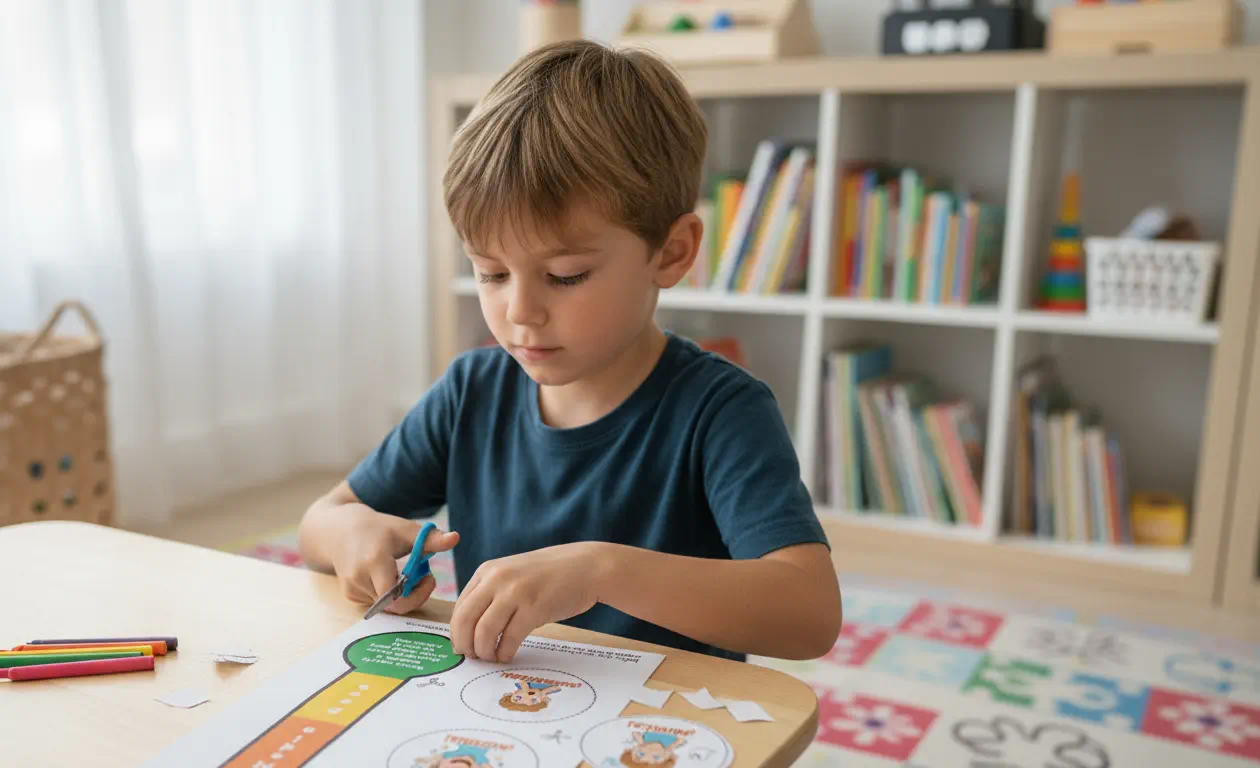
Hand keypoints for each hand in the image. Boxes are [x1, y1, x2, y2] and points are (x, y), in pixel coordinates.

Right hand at [331, 506, 459, 613]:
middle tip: (423, 577)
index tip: (429, 577)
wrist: (339, 530)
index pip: (396, 596)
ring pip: (386, 606)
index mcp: (374, 560)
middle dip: (414, 595)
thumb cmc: (378, 528)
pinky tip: (390, 577)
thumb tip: (456, 538)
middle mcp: (359, 578)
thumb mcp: (405, 529)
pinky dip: (388, 595)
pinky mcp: (349, 595)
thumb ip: (431, 538)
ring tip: (406, 574)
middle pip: (394, 605)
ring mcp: (352, 589)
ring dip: (402, 595)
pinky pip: (377, 604)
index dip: (417, 594)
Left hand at [450, 542, 607, 662]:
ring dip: (484, 652)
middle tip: (472, 657)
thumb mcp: (513, 576)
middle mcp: (497, 579)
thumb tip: (471, 630)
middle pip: (465, 620)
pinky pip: (510, 639)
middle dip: (465, 645)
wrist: (586, 567)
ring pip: (484, 632)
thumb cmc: (550, 575)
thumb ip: (492, 594)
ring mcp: (515, 592)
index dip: (457, 633)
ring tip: (492, 657)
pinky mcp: (534, 608)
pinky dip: (504, 653)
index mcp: (487, 571)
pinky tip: (508, 655)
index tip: (462, 647)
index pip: (459, 607)